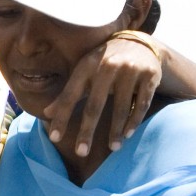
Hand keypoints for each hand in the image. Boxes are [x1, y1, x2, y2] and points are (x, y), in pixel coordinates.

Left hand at [41, 34, 160, 156]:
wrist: (138, 44)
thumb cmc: (103, 63)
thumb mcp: (84, 73)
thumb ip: (67, 93)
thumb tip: (47, 113)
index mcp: (86, 66)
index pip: (70, 95)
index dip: (62, 117)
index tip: (54, 138)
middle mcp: (107, 66)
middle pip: (94, 105)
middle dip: (87, 131)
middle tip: (81, 152)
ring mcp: (130, 70)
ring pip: (120, 107)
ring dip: (115, 131)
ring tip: (113, 148)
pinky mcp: (149, 76)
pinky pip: (141, 103)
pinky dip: (134, 121)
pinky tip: (128, 134)